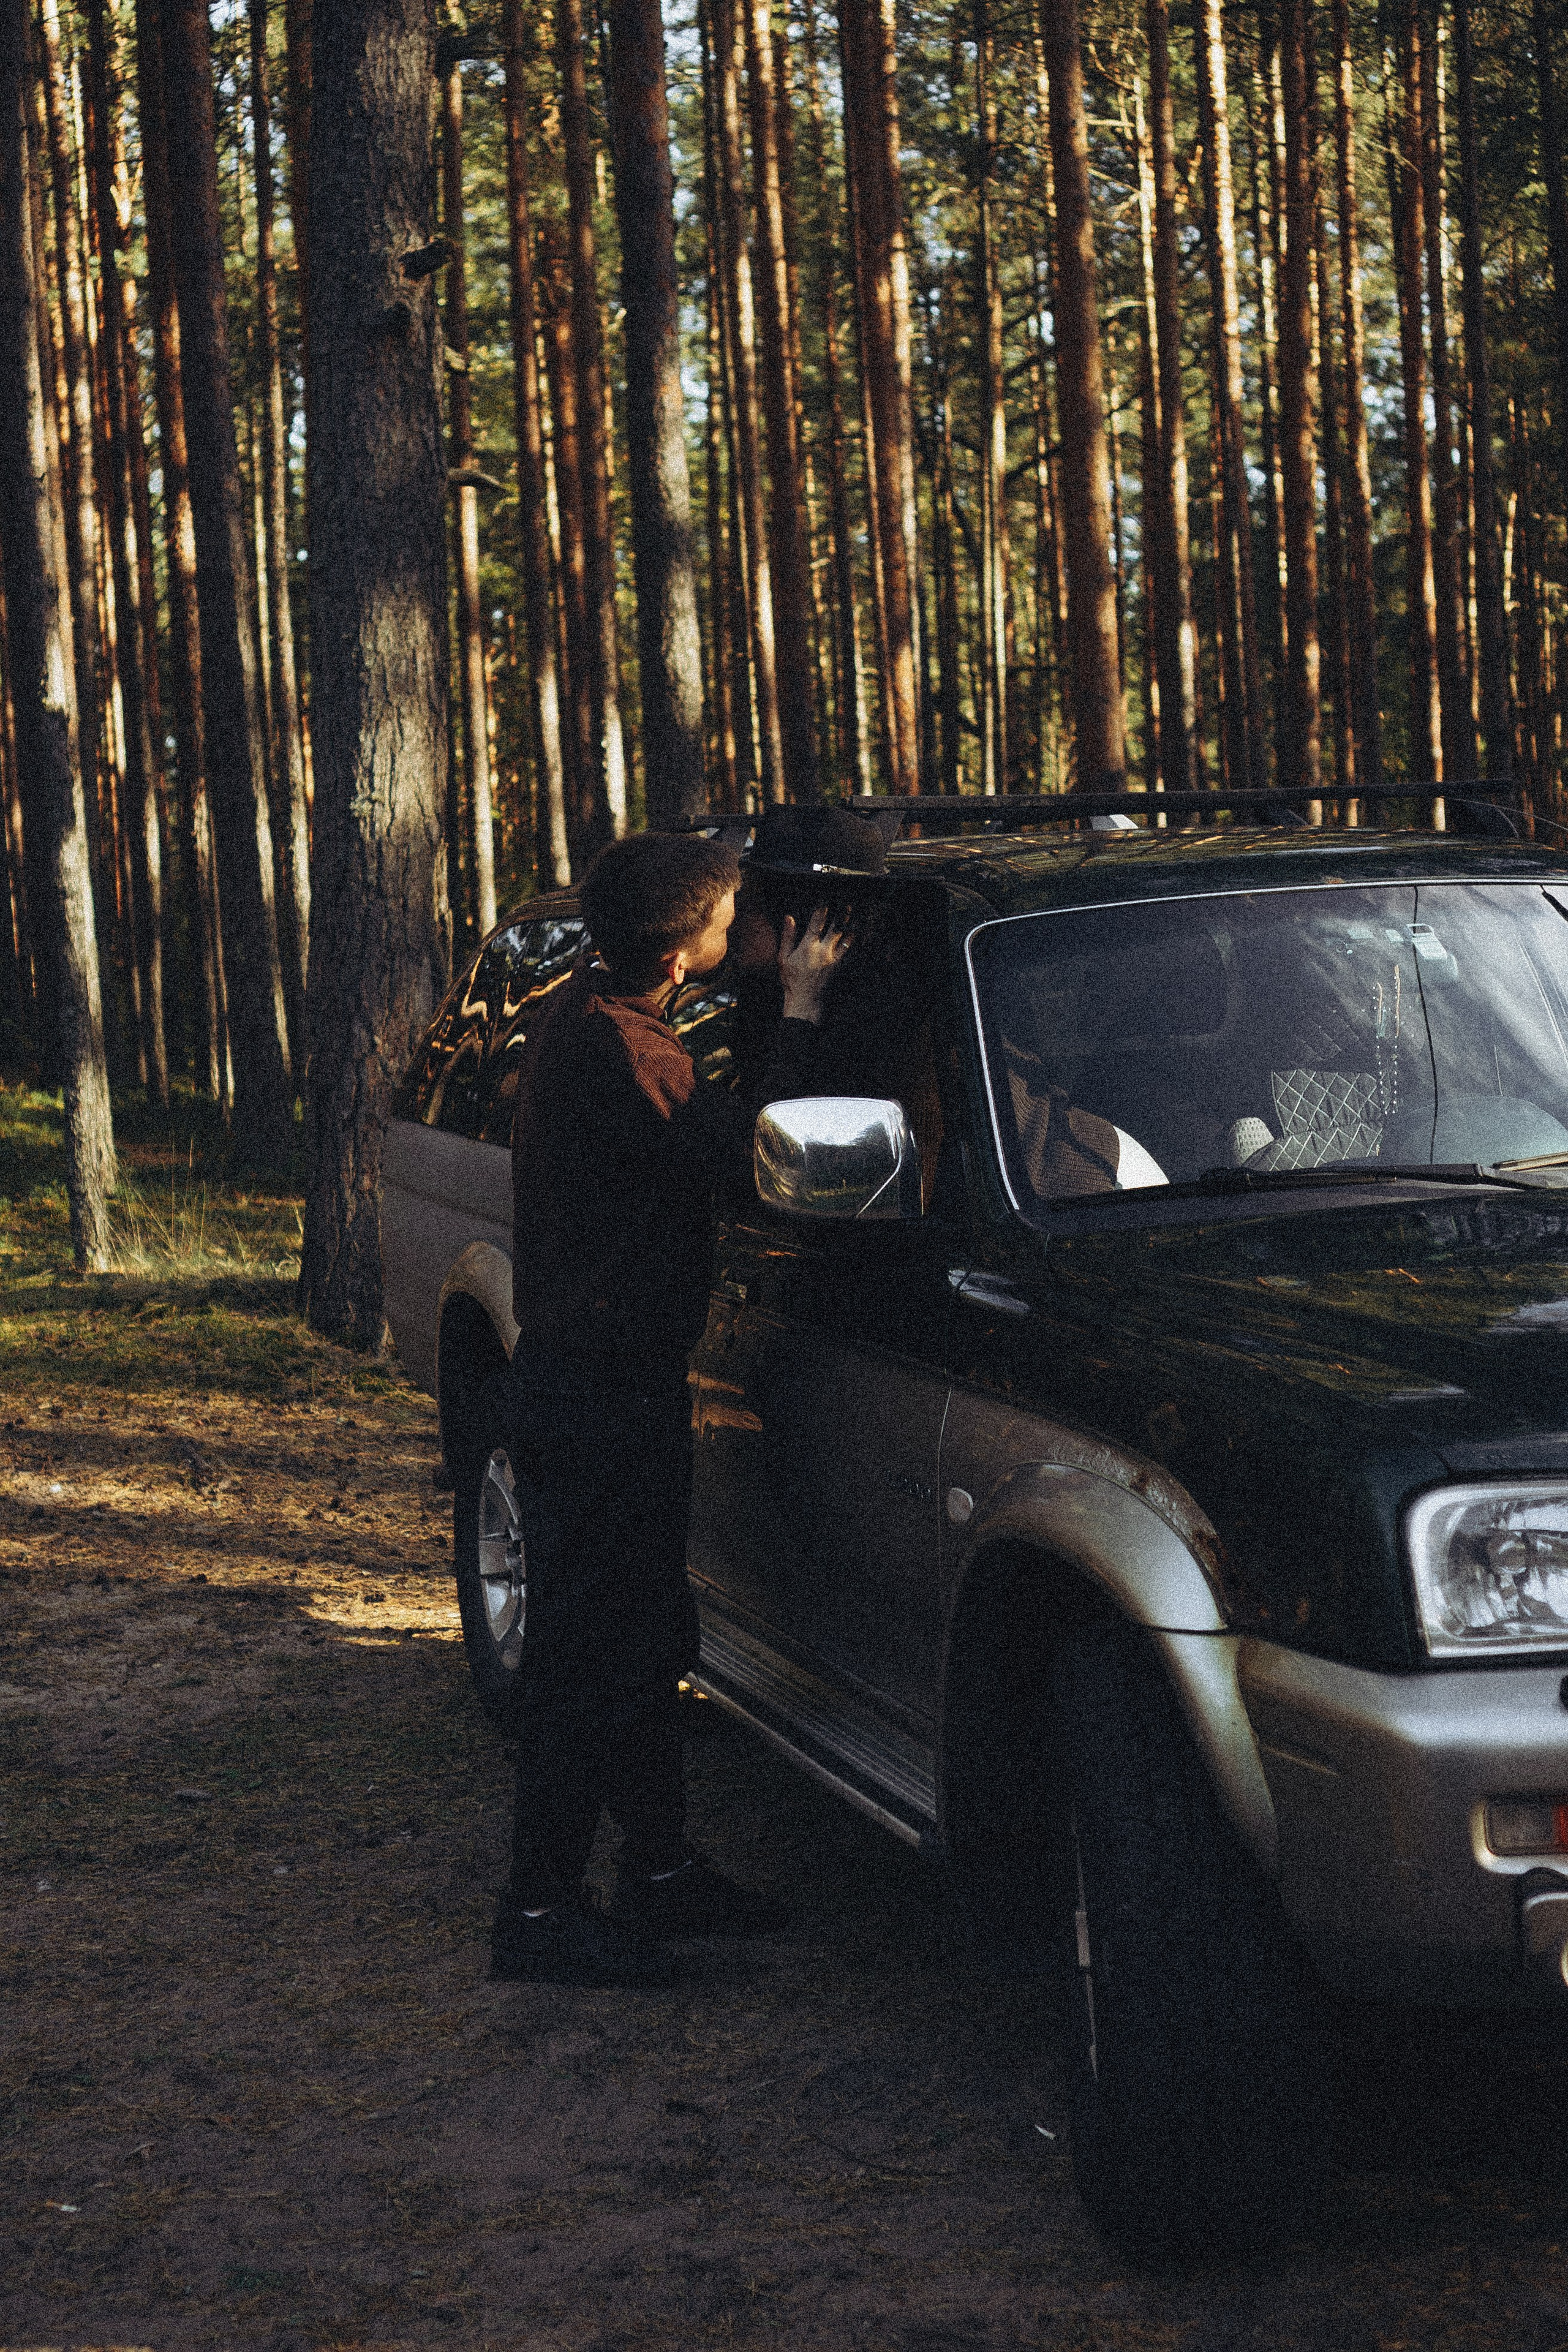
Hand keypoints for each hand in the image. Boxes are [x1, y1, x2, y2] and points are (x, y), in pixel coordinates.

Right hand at [779, 906, 851, 1023]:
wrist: (806, 1001)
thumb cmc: (792, 980)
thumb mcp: (783, 958)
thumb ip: (788, 937)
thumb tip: (789, 917)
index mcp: (808, 946)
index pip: (816, 921)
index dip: (822, 907)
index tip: (825, 897)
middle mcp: (824, 950)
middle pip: (836, 926)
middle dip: (842, 912)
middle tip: (848, 900)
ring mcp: (834, 958)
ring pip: (846, 936)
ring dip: (852, 923)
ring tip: (857, 912)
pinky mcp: (841, 965)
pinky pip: (851, 949)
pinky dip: (854, 939)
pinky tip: (858, 931)